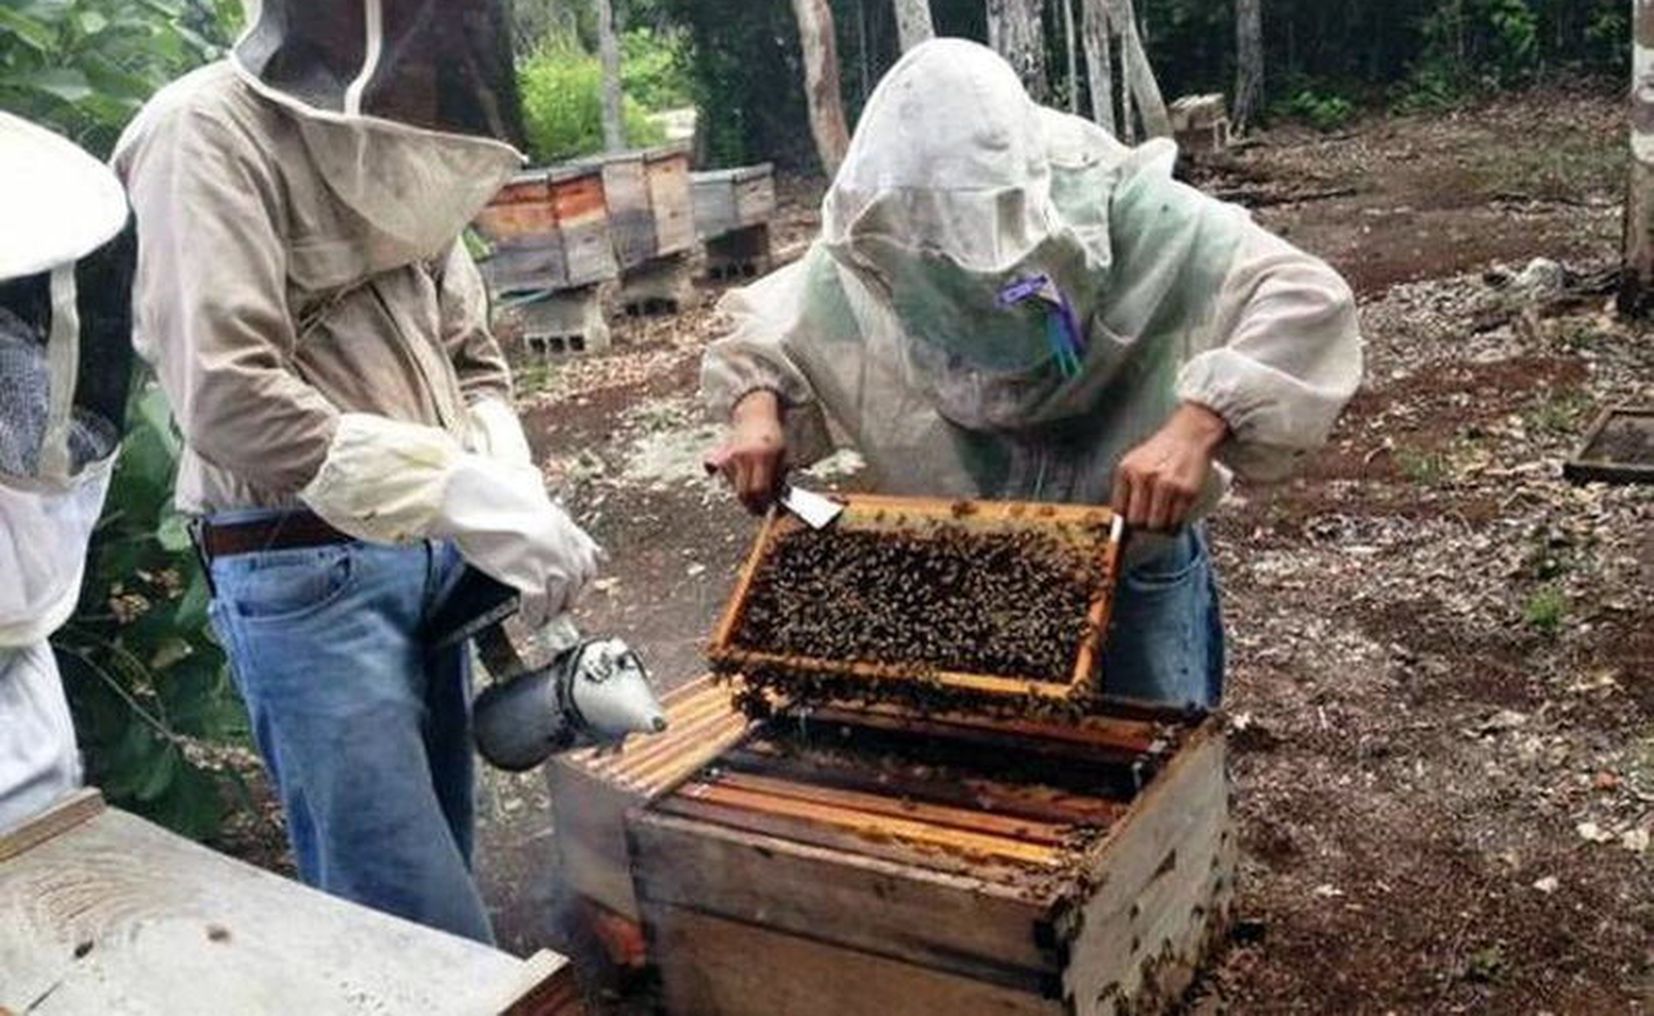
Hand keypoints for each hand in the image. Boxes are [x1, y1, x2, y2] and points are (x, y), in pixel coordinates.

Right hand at [440, 456, 601, 628]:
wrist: (474, 497)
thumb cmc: (492, 490)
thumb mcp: (527, 490)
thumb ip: (537, 500)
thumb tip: (532, 485)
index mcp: (564, 525)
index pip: (589, 559)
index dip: (581, 578)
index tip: (573, 587)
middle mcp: (564, 546)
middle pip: (575, 583)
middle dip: (565, 598)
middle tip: (555, 607)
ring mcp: (550, 564)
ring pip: (559, 599)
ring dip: (549, 611)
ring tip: (541, 619)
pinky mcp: (532, 579)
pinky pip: (538, 607)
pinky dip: (533, 615)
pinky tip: (527, 618)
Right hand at [704, 390, 785, 513]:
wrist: (756, 415)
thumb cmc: (773, 438)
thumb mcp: (782, 455)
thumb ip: (778, 478)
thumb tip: (775, 502)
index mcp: (764, 456)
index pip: (760, 490)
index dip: (763, 504)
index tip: (767, 510)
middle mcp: (745, 456)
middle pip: (744, 493)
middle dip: (752, 505)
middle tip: (759, 508)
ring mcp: (731, 457)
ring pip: (735, 487)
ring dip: (744, 491)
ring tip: (754, 482)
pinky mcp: (720, 457)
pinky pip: (726, 478)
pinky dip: (734, 480)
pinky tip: (741, 472)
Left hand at [1112, 403, 1228, 532]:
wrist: (1190, 436)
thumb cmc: (1161, 450)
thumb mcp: (1133, 462)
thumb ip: (1124, 486)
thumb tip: (1119, 519)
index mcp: (1127, 470)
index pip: (1119, 511)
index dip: (1125, 521)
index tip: (1131, 523)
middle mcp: (1145, 478)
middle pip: (1137, 522)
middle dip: (1142, 527)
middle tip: (1148, 521)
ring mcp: (1167, 485)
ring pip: (1157, 526)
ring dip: (1159, 529)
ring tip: (1162, 521)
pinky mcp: (1187, 492)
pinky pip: (1176, 522)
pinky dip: (1175, 527)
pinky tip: (1173, 522)